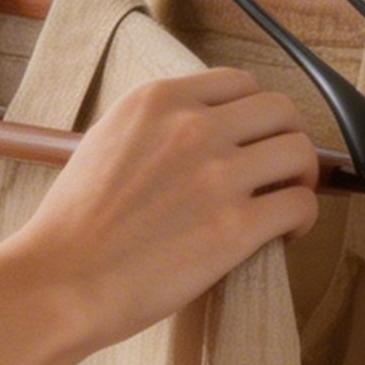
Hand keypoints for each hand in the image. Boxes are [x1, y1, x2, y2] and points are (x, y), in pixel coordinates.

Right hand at [7, 69, 320, 353]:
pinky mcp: (237, 226)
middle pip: (280, 111)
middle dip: (286, 140)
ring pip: (300, 153)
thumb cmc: (74, 225)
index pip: (240, 84)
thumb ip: (155, 126)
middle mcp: (194, 126)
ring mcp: (219, 174)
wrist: (61, 280)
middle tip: (278, 173)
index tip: (252, 142)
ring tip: (285, 203)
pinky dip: (303, 219)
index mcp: (159, 100)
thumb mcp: (106, 141)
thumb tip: (197, 131)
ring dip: (301, 178)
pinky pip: (300, 205)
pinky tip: (284, 235)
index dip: (255, 115)